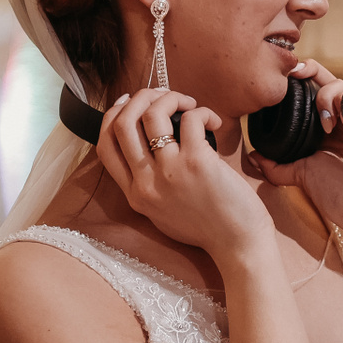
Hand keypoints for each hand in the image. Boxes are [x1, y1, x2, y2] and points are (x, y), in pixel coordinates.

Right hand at [97, 88, 273, 259]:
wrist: (238, 246)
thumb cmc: (209, 227)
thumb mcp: (163, 212)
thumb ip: (150, 184)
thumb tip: (150, 144)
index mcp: (135, 195)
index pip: (104, 146)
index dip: (112, 116)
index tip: (128, 102)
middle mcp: (146, 183)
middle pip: (121, 124)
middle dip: (140, 97)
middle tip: (163, 96)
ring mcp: (170, 172)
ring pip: (151, 114)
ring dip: (169, 98)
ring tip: (189, 104)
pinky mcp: (197, 162)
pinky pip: (190, 119)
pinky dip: (202, 112)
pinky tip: (214, 122)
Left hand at [246, 60, 342, 244]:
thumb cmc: (341, 198)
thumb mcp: (303, 178)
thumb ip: (278, 168)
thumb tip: (254, 157)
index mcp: (321, 133)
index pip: (308, 97)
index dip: (298, 83)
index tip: (286, 78)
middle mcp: (340, 123)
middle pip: (327, 83)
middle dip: (313, 73)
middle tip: (300, 73)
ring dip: (331, 94)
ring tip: (328, 122)